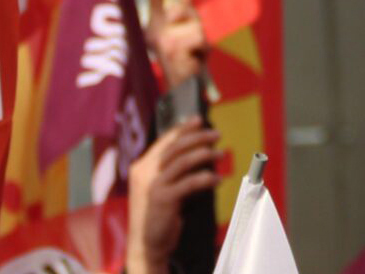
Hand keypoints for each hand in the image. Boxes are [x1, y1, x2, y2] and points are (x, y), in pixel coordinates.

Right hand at [126, 119, 219, 273]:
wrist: (146, 244)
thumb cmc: (157, 215)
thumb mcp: (161, 189)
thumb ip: (172, 172)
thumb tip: (199, 154)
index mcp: (143, 167)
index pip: (164, 141)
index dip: (182, 129)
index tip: (199, 120)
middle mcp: (145, 172)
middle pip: (175, 146)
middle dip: (198, 137)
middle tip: (216, 134)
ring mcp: (152, 185)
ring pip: (182, 161)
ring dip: (205, 154)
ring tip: (221, 153)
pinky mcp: (163, 199)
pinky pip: (189, 183)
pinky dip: (205, 178)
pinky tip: (216, 178)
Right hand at [149, 0, 208, 86]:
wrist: (182, 89)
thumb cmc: (185, 60)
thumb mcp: (186, 31)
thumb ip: (185, 9)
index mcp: (154, 26)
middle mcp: (154, 32)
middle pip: (184, 9)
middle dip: (196, 21)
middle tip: (195, 42)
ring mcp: (163, 40)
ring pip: (196, 24)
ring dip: (203, 40)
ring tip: (195, 54)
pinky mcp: (175, 49)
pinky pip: (202, 38)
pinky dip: (205, 50)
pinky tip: (196, 61)